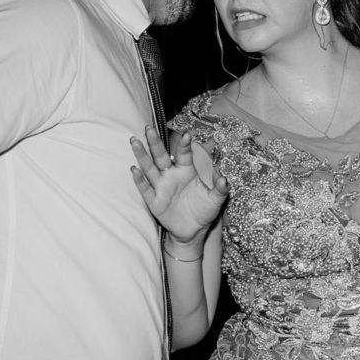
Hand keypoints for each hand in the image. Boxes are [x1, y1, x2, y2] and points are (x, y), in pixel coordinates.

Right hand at [130, 127, 228, 243]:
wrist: (194, 230)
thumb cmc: (204, 211)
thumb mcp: (216, 200)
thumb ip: (221, 189)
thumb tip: (225, 179)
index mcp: (186, 171)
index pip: (184, 154)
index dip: (185, 144)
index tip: (188, 134)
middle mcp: (171, 176)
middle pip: (161, 156)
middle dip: (155, 143)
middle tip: (148, 128)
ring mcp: (161, 187)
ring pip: (149, 168)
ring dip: (142, 155)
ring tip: (134, 141)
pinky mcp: (155, 201)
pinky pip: (145, 189)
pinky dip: (139, 180)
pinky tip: (134, 169)